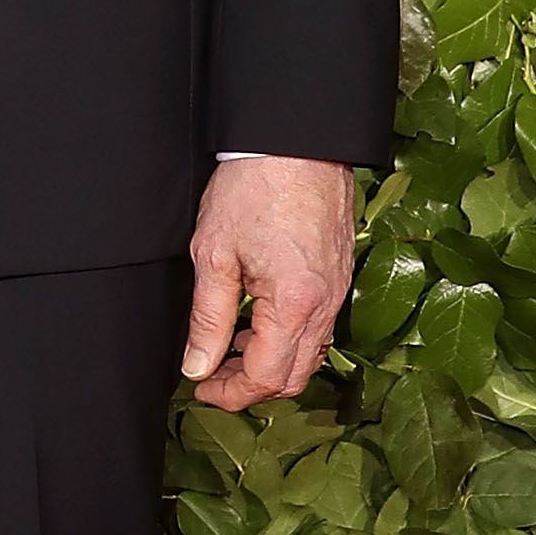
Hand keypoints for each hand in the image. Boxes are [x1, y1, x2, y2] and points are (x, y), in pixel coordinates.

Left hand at [182, 155, 354, 409]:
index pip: (267, 377)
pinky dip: (287, 337)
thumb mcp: (214, 251)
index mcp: (295, 305)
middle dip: (252, 386)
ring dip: (270, 362)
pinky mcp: (338, 276)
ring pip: (309, 354)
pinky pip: (317, 327)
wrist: (295, 142)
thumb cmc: (254, 186)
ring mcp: (337, 291)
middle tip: (212, 376)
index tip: (201, 387)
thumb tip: (198, 364)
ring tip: (227, 348)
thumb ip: (208, 316)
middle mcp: (325, 306)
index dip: (231, 392)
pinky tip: (255, 321)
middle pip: (295, 375)